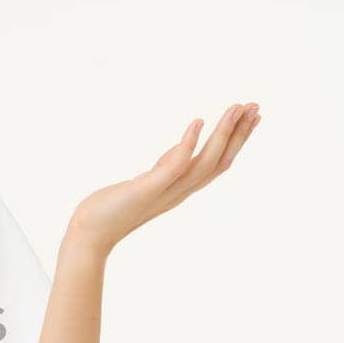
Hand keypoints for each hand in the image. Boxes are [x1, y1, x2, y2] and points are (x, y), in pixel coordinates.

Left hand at [67, 102, 261, 253]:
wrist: (88, 236)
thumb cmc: (111, 211)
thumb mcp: (146, 183)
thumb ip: (165, 168)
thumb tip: (183, 149)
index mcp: (179, 190)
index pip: (217, 164)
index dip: (236, 141)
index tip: (250, 116)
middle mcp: (179, 192)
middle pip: (220, 162)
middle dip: (239, 134)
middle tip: (256, 106)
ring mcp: (165, 192)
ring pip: (205, 162)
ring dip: (223, 134)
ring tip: (235, 108)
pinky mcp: (147, 190)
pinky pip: (174, 166)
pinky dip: (188, 144)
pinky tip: (197, 121)